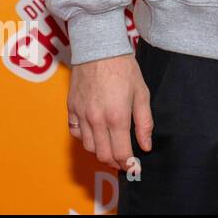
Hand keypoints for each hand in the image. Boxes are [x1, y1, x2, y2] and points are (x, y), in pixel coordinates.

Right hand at [68, 52, 152, 174]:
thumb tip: (146, 146)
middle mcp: (96, 120)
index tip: (134, 167)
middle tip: (124, 161)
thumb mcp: (141, 93)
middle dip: (114, 162)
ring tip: (112, 148)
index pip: (120, 153)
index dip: (128, 164)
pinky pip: (75, 133)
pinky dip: (85, 139)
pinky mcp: (71, 109)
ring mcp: (81, 115)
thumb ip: (144, 123)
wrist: (99, 49)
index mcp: (116, 117)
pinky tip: (96, 134)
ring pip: (88, 147)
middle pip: (102, 155)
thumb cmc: (123, 69)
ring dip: (100, 152)